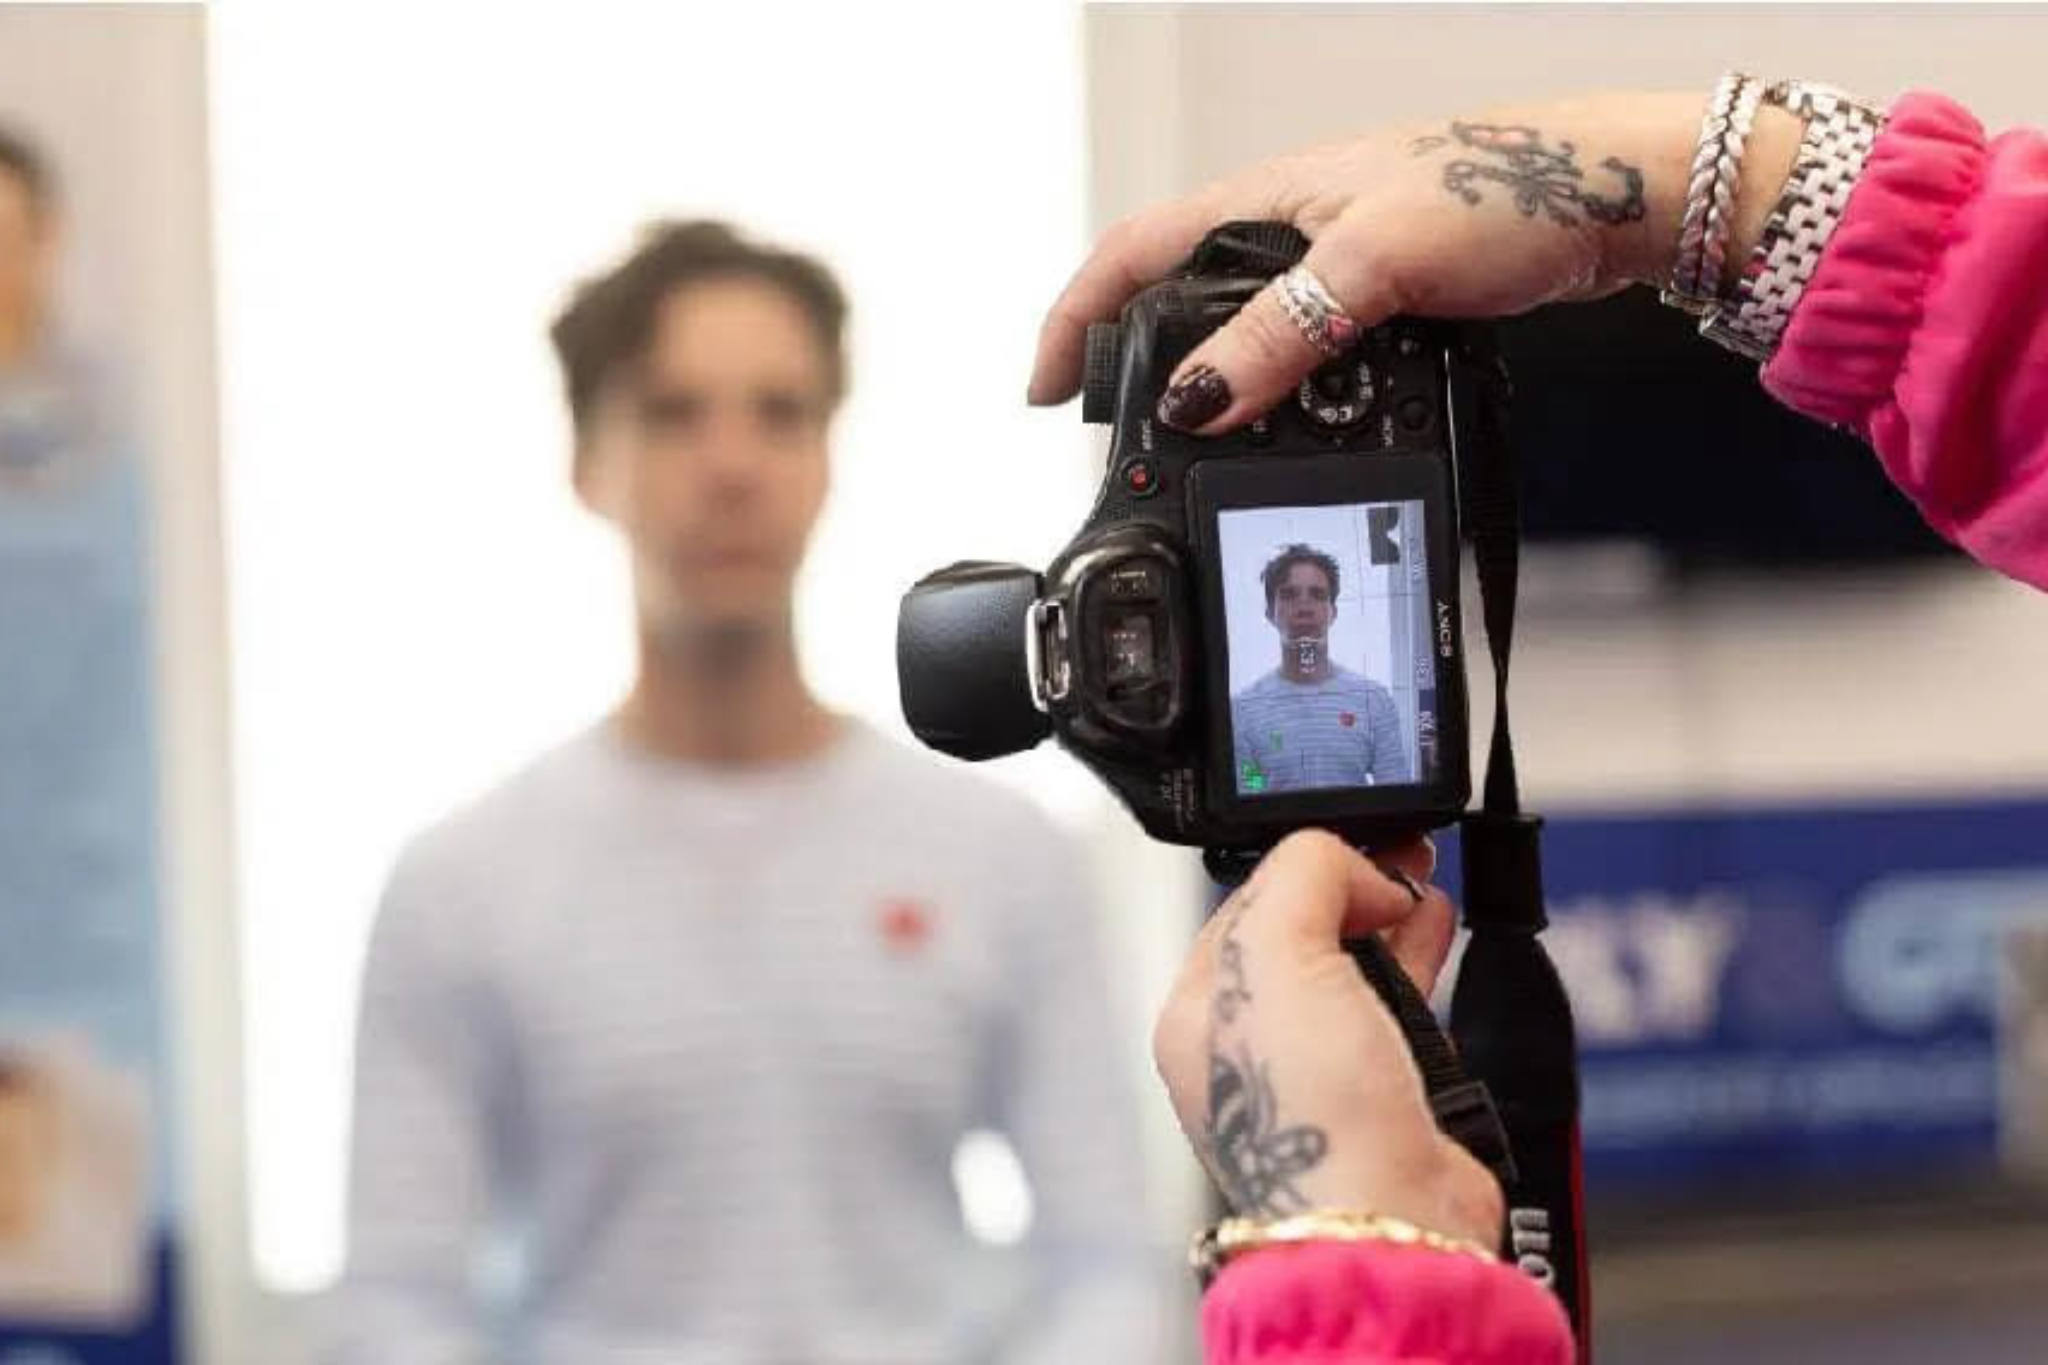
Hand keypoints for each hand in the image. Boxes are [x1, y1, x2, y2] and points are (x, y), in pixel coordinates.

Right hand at [1030, 91, 1799, 432]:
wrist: (1619, 196)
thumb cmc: (1510, 190)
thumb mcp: (1373, 266)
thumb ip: (1279, 334)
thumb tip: (1194, 403)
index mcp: (1265, 196)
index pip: (1133, 253)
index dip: (1076, 318)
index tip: (1044, 389)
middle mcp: (1290, 224)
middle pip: (1175, 292)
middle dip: (1130, 357)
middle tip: (1106, 430)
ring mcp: (1336, 262)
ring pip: (1239, 327)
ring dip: (1207, 382)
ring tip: (1185, 444)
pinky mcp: (1383, 297)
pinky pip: (1303, 349)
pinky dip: (1277, 390)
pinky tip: (1287, 426)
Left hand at [1152, 830, 1502, 1247]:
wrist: (1389, 1220)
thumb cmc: (1312, 1116)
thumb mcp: (1275, 952)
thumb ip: (1303, 875)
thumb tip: (1360, 870)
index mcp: (1198, 1014)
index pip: (1246, 904)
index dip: (1306, 865)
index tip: (1358, 843)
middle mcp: (1250, 1048)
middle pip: (1302, 934)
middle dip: (1351, 886)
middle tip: (1399, 853)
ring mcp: (1316, 1077)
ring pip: (1353, 969)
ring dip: (1390, 920)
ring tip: (1423, 886)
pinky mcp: (1382, 1098)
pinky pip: (1398, 1011)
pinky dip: (1420, 966)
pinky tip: (1439, 933)